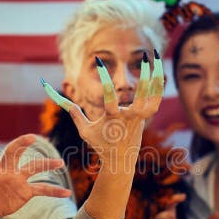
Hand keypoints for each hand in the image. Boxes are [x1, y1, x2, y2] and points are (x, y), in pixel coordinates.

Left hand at [0, 134, 69, 218]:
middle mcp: (4, 171)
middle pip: (13, 153)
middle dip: (20, 144)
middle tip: (30, 138)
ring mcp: (17, 179)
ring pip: (32, 167)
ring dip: (45, 165)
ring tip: (59, 164)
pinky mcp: (25, 191)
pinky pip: (41, 189)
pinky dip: (53, 191)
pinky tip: (66, 193)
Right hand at [62, 53, 164, 171]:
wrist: (120, 160)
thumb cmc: (100, 144)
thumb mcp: (85, 131)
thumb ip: (75, 114)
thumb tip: (59, 99)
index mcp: (112, 119)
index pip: (110, 98)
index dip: (105, 79)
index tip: (99, 62)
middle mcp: (128, 118)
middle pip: (141, 99)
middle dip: (144, 78)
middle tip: (144, 58)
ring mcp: (139, 118)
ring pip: (152, 98)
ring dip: (156, 78)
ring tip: (158, 57)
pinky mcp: (144, 118)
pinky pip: (155, 100)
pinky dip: (158, 87)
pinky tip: (159, 72)